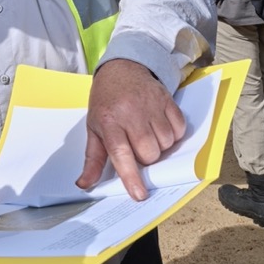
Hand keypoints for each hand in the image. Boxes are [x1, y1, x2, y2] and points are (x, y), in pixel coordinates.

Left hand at [77, 59, 185, 201]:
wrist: (122, 68)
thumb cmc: (106, 101)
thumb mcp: (94, 127)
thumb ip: (92, 159)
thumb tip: (85, 184)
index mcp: (109, 121)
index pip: (120, 153)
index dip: (130, 176)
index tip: (139, 194)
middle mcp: (131, 113)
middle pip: (149, 153)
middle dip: (145, 158)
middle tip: (136, 145)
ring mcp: (151, 105)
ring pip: (166, 144)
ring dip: (159, 146)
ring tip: (146, 133)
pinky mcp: (167, 100)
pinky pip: (179, 130)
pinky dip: (172, 134)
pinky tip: (159, 125)